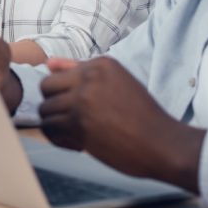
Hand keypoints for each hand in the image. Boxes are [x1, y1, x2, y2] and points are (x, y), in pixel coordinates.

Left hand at [38, 56, 204, 190]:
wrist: (162, 144)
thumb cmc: (142, 116)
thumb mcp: (117, 82)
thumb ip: (81, 70)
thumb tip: (48, 63)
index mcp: (100, 65)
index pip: (56, 74)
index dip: (63, 94)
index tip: (80, 107)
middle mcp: (89, 78)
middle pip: (45, 88)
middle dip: (54, 105)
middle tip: (71, 119)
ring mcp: (83, 101)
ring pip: (45, 111)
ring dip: (57, 124)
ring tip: (77, 132)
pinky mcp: (79, 125)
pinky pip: (50, 130)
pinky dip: (59, 138)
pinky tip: (76, 142)